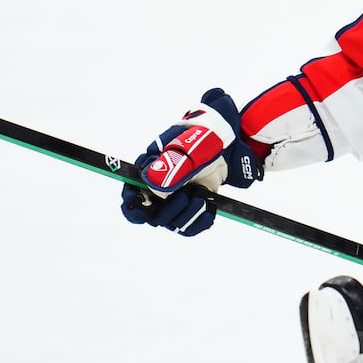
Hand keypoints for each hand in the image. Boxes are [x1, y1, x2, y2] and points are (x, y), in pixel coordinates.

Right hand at [120, 88, 261, 235]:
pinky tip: (208, 212)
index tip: (145, 212)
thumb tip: (151, 183)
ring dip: (187, 216)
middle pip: (151, 214)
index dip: (133, 207)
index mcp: (150, 168)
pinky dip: (199, 222)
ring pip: (172, 222)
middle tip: (187, 197)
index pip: (131, 193)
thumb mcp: (191, 149)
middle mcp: (160, 185)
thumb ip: (172, 166)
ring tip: (201, 200)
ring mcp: (177, 196)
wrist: (232, 141)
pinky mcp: (193, 203)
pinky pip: (189, 224)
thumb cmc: (206, 138)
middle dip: (169, 211)